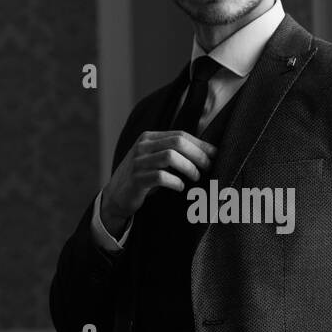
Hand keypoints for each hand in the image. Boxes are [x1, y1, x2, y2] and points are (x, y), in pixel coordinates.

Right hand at [101, 129, 217, 237]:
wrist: (116, 196)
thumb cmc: (143, 177)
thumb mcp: (156, 159)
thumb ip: (174, 152)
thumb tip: (208, 153)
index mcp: (149, 138)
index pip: (180, 135)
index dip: (200, 144)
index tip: (215, 154)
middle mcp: (142, 146)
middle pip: (177, 143)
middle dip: (197, 154)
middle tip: (208, 167)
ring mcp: (138, 162)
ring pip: (170, 157)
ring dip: (188, 167)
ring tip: (196, 177)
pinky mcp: (136, 179)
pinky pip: (160, 177)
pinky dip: (175, 182)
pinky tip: (180, 187)